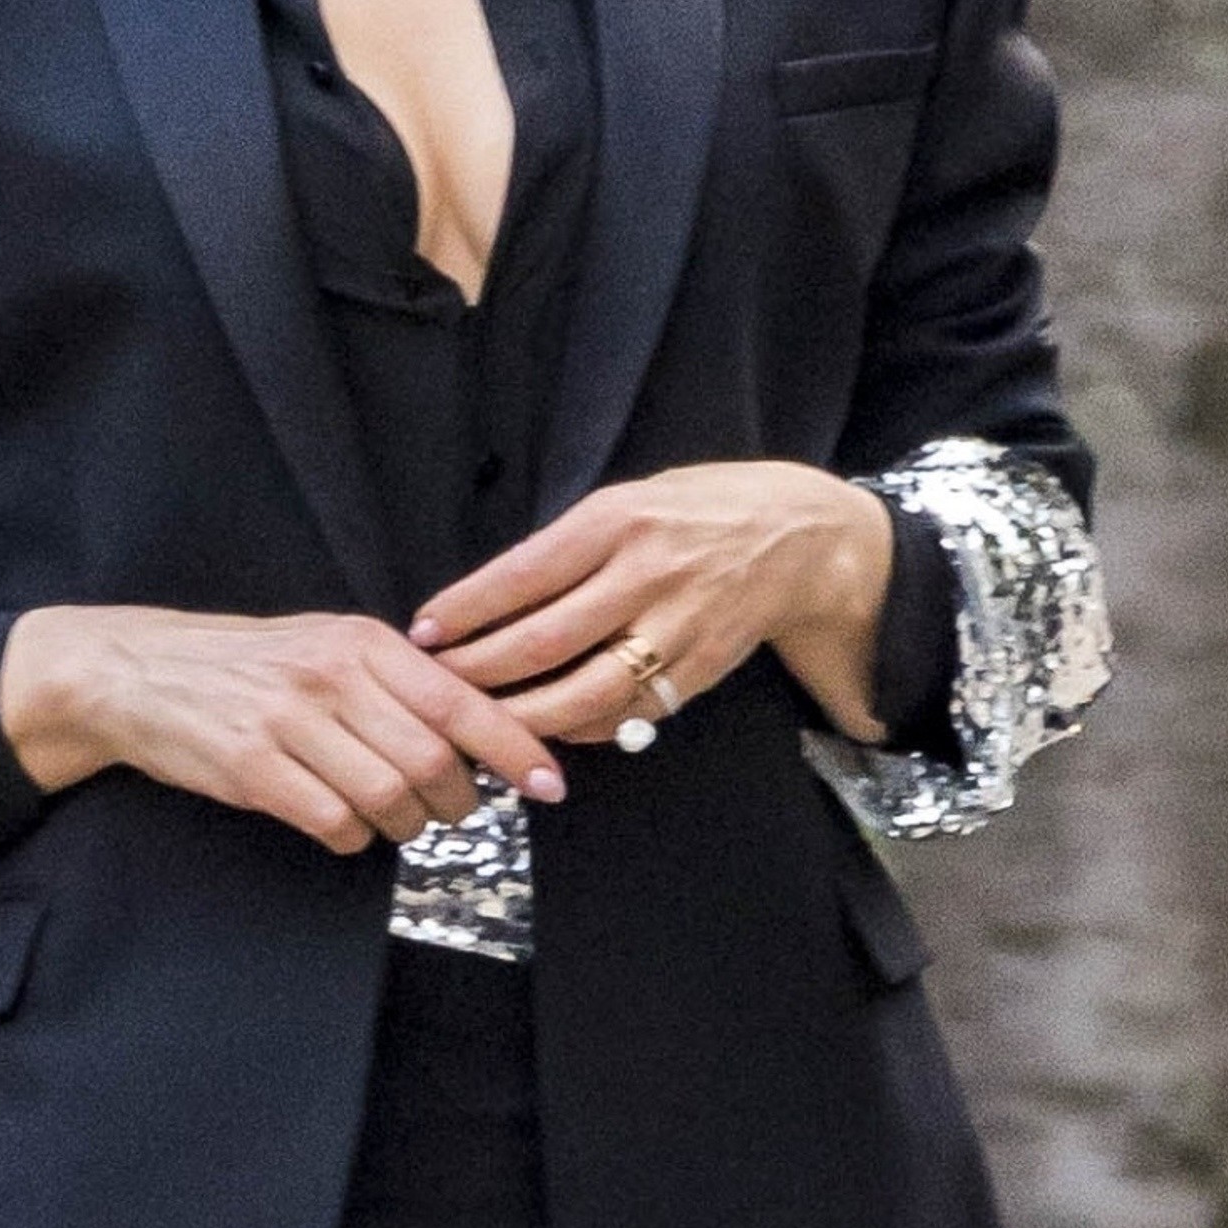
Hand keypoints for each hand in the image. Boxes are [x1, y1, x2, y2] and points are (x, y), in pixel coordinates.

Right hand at [0, 605, 564, 852]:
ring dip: (404, 826)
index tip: (550, 783)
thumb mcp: (328, 644)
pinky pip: (335, 825)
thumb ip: (399, 678)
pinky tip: (337, 822)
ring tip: (390, 816)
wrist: (139, 672)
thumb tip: (483, 722)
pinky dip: (350, 838)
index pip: (461, 702)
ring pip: (389, 801)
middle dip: (457, 803)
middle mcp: (331, 677)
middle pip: (433, 764)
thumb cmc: (249, 663)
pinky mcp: (252, 770)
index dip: (515, 748)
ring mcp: (289, 724)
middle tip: (449, 810)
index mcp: (362, 643)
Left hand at [410, 462, 894, 745]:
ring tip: (481, 721)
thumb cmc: (698, 510)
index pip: (522, 572)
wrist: (803, 536)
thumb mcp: (630, 499)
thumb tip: (492, 597)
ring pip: (586, 691)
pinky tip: (548, 728)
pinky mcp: (701, 669)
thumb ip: (570, 545)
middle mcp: (646, 572)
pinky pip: (629, 714)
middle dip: (480, 671)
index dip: (467, 610)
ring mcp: (677, 627)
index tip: (424, 631)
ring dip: (525, 714)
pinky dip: (581, 728)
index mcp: (617, 520)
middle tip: (436, 685)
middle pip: (545, 640)